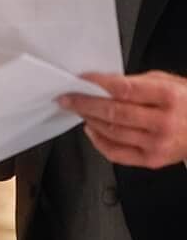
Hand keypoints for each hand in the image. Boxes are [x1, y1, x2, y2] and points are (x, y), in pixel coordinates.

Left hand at [58, 71, 186, 168]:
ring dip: (90, 120)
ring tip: (80, 111)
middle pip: (114, 113)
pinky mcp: (151, 160)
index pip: (125, 90)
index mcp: (170, 97)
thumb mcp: (171, 84)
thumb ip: (140, 83)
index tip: (82, 80)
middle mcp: (164, 122)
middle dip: (85, 104)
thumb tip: (105, 84)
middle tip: (68, 98)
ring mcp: (157, 143)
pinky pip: (115, 152)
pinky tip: (91, 130)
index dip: (99, 84)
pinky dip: (98, 141)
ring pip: (112, 132)